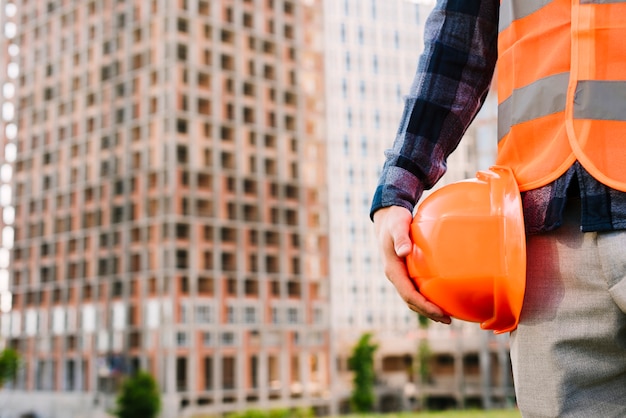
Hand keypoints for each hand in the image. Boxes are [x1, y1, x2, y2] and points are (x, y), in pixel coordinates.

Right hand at [373, 206, 451, 323]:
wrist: (388, 217)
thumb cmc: (394, 220)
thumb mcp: (397, 226)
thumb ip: (401, 238)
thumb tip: (403, 252)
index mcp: (393, 269)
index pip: (408, 294)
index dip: (423, 306)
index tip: (439, 313)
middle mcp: (395, 275)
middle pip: (411, 301)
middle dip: (428, 312)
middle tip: (447, 320)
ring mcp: (400, 275)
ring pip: (412, 298)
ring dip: (427, 309)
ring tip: (445, 316)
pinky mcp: (405, 272)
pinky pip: (415, 289)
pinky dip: (426, 298)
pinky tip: (440, 298)